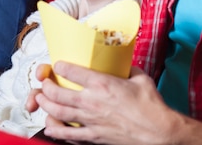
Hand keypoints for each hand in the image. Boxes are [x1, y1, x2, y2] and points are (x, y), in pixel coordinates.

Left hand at [31, 61, 183, 144]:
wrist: (160, 132)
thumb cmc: (152, 106)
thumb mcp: (140, 79)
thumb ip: (127, 70)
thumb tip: (123, 64)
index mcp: (102, 84)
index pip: (70, 71)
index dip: (59, 66)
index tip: (57, 65)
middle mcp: (92, 101)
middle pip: (57, 93)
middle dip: (46, 87)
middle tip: (44, 84)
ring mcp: (91, 120)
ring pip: (58, 112)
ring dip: (46, 105)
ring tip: (42, 100)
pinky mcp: (94, 137)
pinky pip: (68, 135)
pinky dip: (56, 131)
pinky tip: (51, 127)